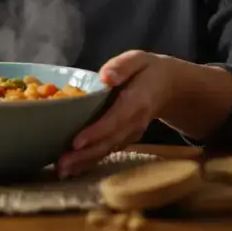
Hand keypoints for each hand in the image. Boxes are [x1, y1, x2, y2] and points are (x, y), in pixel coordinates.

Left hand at [57, 50, 176, 177]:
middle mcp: (134, 122)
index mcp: (136, 101)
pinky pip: (108, 151)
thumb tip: (106, 76)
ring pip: (107, 150)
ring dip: (85, 162)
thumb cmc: (148, 71)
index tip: (77, 142)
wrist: (170, 87)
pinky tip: (73, 168)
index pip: (115, 119)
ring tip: (62, 171)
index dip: (96, 132)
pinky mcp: (126, 138)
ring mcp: (131, 133)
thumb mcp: (138, 59)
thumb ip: (122, 66)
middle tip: (61, 164)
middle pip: (109, 141)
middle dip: (85, 154)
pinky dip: (91, 161)